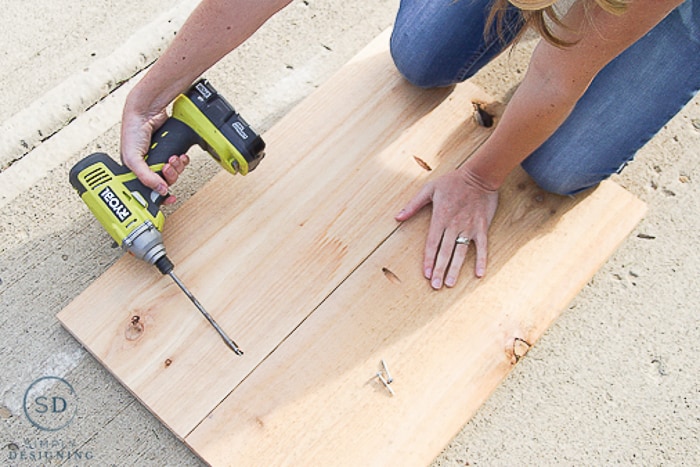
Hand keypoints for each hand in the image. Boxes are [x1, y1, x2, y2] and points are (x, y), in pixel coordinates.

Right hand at [120, 107, 189, 204]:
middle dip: (169, 177)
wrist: (147, 112)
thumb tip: (159, 190)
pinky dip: (182, 161)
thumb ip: (145, 176)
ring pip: (174, 174)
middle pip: (164, 182)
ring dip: (177, 168)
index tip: (168, 199)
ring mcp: (160, 159)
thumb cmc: (132, 131)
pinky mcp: (170, 151)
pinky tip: (180, 156)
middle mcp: (148, 167)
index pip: (148, 190)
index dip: (158, 196)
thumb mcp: (132, 157)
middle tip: (167, 167)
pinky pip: (180, 163)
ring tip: (172, 159)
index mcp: (135, 171)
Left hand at [395, 168, 498, 288]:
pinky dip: (482, 260)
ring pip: (461, 252)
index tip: (426, 274)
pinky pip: (482, 246)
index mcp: (440, 218)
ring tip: (451, 284)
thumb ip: (412, 205)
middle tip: (436, 286)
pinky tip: (479, 274)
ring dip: (456, 269)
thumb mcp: (429, 189)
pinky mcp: (482, 227)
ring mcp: (469, 227)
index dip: (428, 259)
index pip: (432, 243)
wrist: (479, 175)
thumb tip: (397, 217)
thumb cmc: (452, 181)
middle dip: (440, 270)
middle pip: (445, 252)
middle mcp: (454, 225)